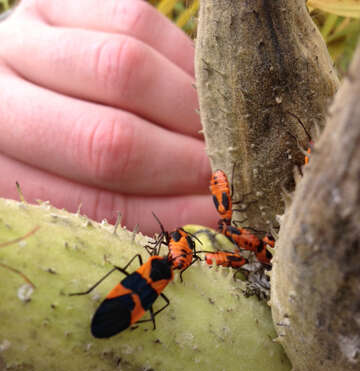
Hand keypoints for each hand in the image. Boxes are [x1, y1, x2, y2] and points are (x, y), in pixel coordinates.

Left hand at [0, 0, 216, 233]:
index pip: (95, 205)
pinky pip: (136, 20)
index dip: (168, 213)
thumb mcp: (77, 191)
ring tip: (217, 131)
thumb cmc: (55, 156)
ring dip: (190, 110)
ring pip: (125, 71)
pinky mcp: (56, 0)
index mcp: (2, 173)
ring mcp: (23, 41)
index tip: (218, 215)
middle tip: (225, 173)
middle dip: (184, 163)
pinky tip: (197, 88)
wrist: (25, 86)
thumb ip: (131, 205)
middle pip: (109, 141)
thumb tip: (211, 211)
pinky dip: (182, 61)